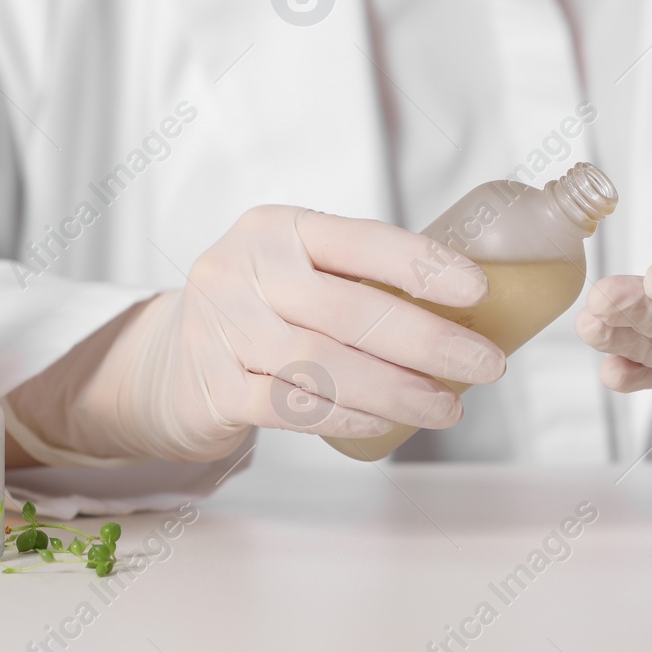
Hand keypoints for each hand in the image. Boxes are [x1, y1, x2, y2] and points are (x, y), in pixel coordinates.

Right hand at [7, 206, 505, 462]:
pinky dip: (348, 418)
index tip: (477, 290)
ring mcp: (222, 329)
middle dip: (428, 341)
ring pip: (326, 365)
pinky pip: (295, 407)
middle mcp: (242, 269)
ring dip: (398, 391)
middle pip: (350, 309)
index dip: (423, 265)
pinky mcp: (214, 387)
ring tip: (448, 407)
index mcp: (277, 227)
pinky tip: (386, 425)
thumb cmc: (261, 309)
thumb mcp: (296, 269)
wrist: (166, 360)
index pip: (361, 239)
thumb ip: (358, 278)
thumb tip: (467, 310)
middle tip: (486, 365)